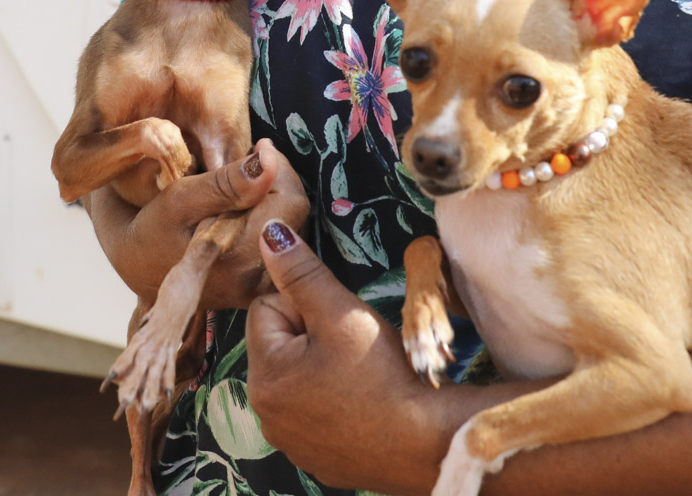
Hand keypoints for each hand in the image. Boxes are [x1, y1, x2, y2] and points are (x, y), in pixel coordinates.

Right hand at [85, 140, 308, 309]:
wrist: (130, 267)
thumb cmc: (147, 231)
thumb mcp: (178, 200)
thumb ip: (225, 184)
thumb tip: (268, 163)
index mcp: (240, 262)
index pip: (290, 201)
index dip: (278, 166)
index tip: (257, 146)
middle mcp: (255, 282)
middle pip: (294, 215)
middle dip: (276, 181)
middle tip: (249, 162)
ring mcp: (256, 288)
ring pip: (289, 227)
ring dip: (271, 198)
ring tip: (241, 184)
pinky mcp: (254, 287)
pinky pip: (277, 242)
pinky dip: (264, 217)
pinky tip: (240, 209)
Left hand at [247, 220, 505, 494]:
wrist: (428, 443)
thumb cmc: (383, 374)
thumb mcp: (340, 312)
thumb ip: (300, 271)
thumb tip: (267, 233)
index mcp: (264, 378)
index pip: (266, 308)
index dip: (305, 304)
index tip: (339, 323)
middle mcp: (266, 416)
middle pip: (280, 344)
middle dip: (311, 336)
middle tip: (354, 347)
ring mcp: (291, 441)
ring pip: (298, 378)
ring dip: (322, 367)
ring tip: (362, 374)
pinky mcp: (318, 458)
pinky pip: (316, 412)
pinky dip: (334, 401)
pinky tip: (364, 402)